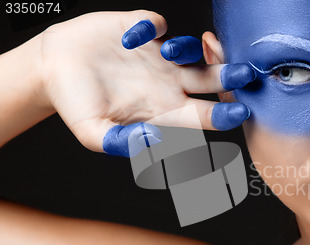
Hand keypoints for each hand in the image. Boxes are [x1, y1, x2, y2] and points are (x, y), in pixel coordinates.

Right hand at [40, 10, 254, 155]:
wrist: (54, 69)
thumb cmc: (76, 104)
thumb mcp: (93, 132)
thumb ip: (119, 143)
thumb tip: (151, 143)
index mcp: (164, 111)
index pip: (204, 115)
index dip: (223, 115)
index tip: (239, 112)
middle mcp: (168, 83)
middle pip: (211, 80)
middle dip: (230, 76)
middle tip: (244, 74)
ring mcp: (157, 56)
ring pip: (191, 49)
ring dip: (188, 49)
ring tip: (168, 53)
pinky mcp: (140, 30)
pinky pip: (156, 24)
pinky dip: (149, 28)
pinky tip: (132, 37)